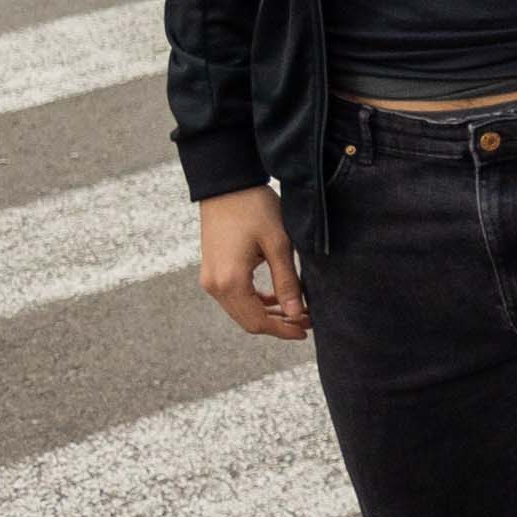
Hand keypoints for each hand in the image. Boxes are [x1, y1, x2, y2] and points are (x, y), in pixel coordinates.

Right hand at [197, 186, 307, 340]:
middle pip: (248, 321)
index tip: (306, 331)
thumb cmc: (255, 208)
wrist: (227, 185)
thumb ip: (287, 282)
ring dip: (267, 314)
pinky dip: (255, 301)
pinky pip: (234, 297)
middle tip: (307, 322)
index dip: (283, 330)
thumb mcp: (279, 244)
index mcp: (230, 281)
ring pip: (241, 311)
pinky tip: (276, 297)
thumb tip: (297, 314)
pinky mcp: (212, 271)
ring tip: (297, 310)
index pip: (258, 322)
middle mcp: (215, 285)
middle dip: (278, 325)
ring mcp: (210, 279)